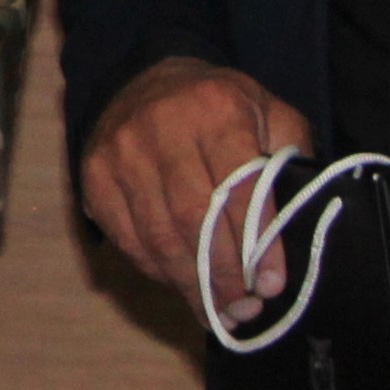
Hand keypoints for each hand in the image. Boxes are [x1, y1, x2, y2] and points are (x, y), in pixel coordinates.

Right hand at [80, 54, 315, 313]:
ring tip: (219, 311)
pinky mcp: (94, 176)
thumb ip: (288, 164)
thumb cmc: (221, 107)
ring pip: (158, 237)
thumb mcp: (269, 114)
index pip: (239, 190)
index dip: (256, 244)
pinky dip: (158, 271)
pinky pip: (128, 239)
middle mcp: (161, 128)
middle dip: (223, 275)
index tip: (271, 286)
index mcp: (216, 111)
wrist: (145, 78)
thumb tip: (294, 234)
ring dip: (191, 284)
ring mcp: (121, 154)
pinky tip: (183, 284)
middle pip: (194, 220)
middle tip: (246, 309)